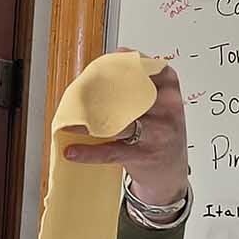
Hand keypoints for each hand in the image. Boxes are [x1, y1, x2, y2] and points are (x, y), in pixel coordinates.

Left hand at [63, 48, 189, 205]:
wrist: (171, 172)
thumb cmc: (159, 133)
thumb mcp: (158, 105)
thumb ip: (136, 88)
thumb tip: (94, 75)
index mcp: (168, 89)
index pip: (142, 68)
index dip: (116, 66)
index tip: (96, 68)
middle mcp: (166, 108)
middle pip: (127, 95)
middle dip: (97, 96)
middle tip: (74, 97)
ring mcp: (157, 133)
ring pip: (119, 123)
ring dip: (88, 125)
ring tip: (68, 125)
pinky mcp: (144, 155)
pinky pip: (112, 152)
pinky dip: (89, 152)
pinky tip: (72, 151)